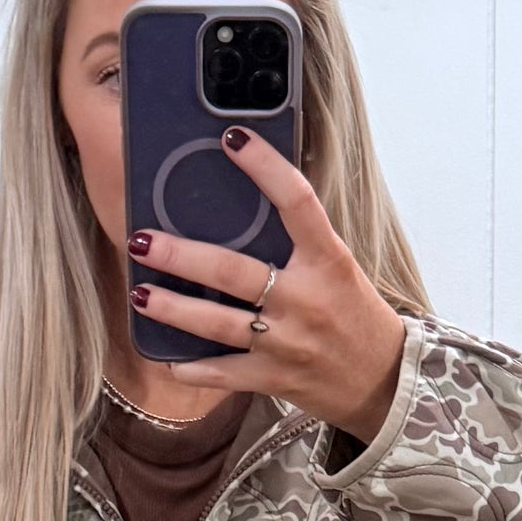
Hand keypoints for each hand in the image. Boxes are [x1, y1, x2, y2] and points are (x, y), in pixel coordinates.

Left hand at [127, 125, 407, 440]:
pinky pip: (223, 374)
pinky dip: (191, 369)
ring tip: (140, 293)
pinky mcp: (274, 378)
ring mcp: (287, 343)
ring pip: (218, 324)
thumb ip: (299, 243)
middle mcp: (305, 300)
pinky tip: (165, 358)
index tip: (232, 138)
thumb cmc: (353, 314)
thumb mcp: (337, 268)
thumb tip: (247, 203)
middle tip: (142, 239)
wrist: (381, 381)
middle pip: (232, 272)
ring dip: (173, 309)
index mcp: (328, 261)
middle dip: (181, 255)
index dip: (265, 166)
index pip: (297, 201)